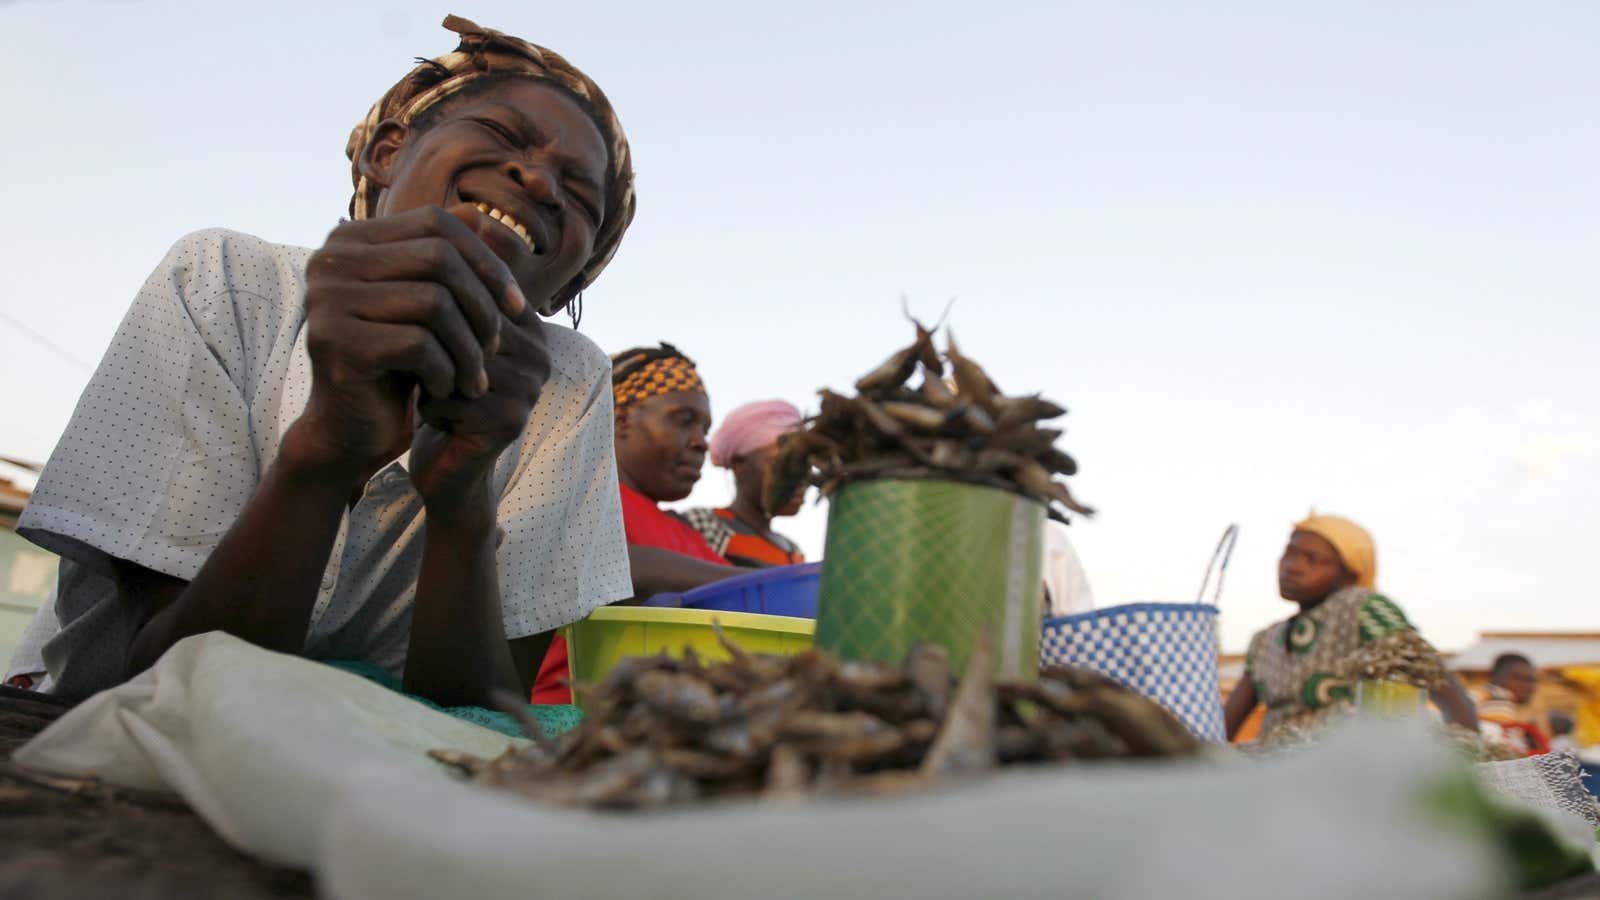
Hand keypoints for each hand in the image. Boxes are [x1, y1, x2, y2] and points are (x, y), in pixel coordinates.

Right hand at [294, 205, 525, 478]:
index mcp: (351, 239)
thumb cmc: (397, 362)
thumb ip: (447, 258)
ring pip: (434, 302)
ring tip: (474, 378)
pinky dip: (445, 372)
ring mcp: (326, 299)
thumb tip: (483, 215)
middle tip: (496, 348)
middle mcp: (330, 260)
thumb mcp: (427, 306)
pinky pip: (418, 345)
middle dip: (483, 307)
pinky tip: (442, 392)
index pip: (436, 223)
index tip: (517, 306)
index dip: (487, 261)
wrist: (350, 427)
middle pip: (439, 258)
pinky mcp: (335, 342)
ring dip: (469, 347)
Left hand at [408, 298, 552, 517]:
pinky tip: (435, 419)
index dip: (439, 316)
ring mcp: (530, 390)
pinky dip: (429, 407)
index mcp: (532, 328)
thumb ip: (455, 296)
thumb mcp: (448, 338)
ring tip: (432, 393)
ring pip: (455, 362)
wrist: (446, 465)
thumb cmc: (442, 392)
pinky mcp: (511, 422)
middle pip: (467, 329)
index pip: (476, 296)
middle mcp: (541, 356)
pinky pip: (448, 397)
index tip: (424, 335)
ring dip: (428, 378)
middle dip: (432, 348)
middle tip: (424, 369)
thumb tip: (453, 238)